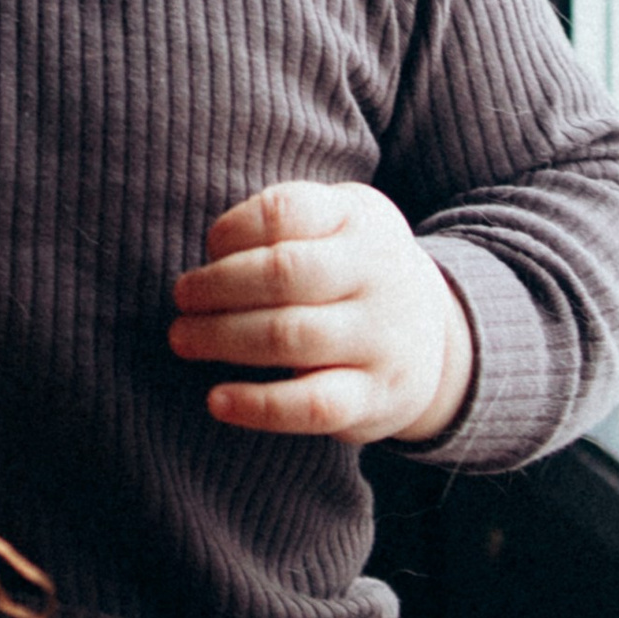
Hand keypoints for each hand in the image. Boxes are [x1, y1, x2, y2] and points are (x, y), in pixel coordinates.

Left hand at [169, 183, 473, 445]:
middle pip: (282, 273)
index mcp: (360, 220)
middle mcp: (378, 274)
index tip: (211, 247)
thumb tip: (215, 255)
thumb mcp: (338, 223)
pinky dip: (257, 405)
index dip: (233, 229)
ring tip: (184, 339)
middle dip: (217, 286)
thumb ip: (283, 223)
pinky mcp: (374, 397)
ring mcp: (380, 338)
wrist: (435, 338)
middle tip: (183, 298)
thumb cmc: (354, 272)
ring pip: (288, 336)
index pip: (285, 212)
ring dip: (221, 338)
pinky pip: (311, 405)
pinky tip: (217, 400)